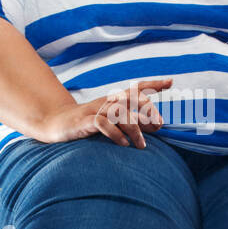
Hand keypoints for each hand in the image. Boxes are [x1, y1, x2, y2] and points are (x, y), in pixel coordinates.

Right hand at [38, 77, 173, 148]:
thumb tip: (157, 125)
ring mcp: (95, 110)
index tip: (170, 82)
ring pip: (120, 112)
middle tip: (158, 126)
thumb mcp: (112, 121)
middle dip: (148, 111)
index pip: (136, 88)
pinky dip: (115, 134)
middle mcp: (107, 101)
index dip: (153, 84)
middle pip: (132, 99)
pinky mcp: (85, 121)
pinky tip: (122, 144)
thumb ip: (133, 122)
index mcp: (114, 100)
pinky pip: (103, 123)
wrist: (57, 125)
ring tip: (141, 146)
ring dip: (134, 129)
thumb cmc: (88, 125)